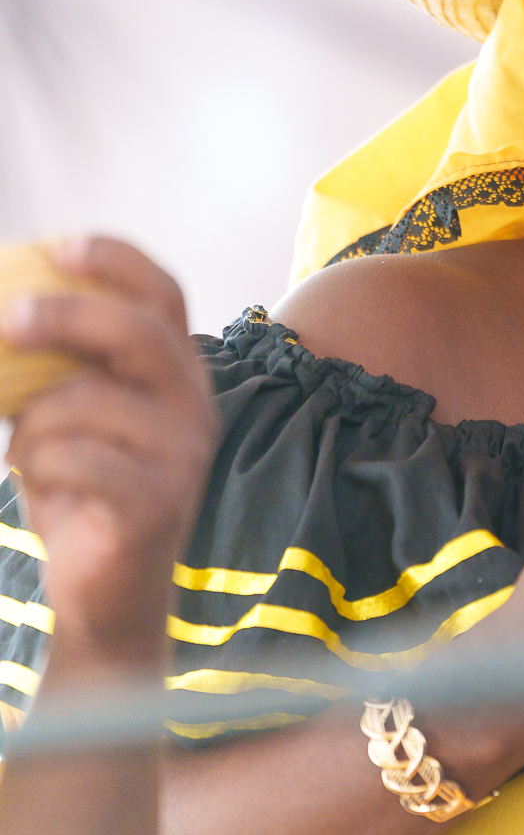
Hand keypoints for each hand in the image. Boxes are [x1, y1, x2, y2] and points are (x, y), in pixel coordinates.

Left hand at [1, 237, 218, 671]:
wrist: (107, 590)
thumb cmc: (84, 490)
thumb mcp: (70, 415)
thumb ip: (58, 368)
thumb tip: (5, 312)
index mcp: (175, 374)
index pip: (164, 296)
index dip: (119, 262)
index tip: (63, 244)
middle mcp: (193, 405)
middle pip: (141, 333)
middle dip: (70, 316)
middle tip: (10, 318)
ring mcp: (183, 454)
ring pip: (87, 403)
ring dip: (32, 427)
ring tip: (29, 455)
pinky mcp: (157, 502)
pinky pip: (76, 459)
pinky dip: (40, 468)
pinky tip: (46, 489)